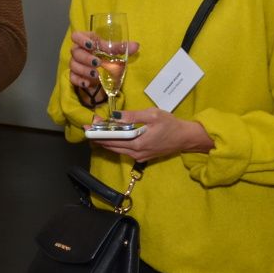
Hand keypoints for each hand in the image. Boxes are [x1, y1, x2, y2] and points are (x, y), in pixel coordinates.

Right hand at [68, 31, 139, 95]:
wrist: (100, 72)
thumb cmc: (104, 56)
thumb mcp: (112, 52)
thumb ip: (122, 48)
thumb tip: (136, 45)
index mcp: (86, 41)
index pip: (76, 36)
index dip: (81, 39)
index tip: (91, 45)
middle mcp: (78, 51)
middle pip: (76, 52)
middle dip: (86, 58)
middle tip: (98, 63)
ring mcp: (75, 64)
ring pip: (73, 65)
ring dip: (84, 70)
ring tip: (96, 74)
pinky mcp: (74, 76)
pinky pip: (72, 78)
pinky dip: (79, 81)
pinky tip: (87, 83)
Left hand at [89, 108, 213, 162]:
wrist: (185, 138)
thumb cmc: (170, 124)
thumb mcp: (152, 115)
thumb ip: (132, 116)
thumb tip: (115, 115)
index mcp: (137, 143)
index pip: (112, 138)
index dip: (98, 132)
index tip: (88, 126)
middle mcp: (135, 153)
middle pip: (111, 145)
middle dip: (99, 136)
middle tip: (89, 127)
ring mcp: (138, 157)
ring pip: (116, 149)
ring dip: (106, 140)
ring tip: (96, 131)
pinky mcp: (142, 157)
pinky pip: (123, 151)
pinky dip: (115, 144)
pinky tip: (110, 137)